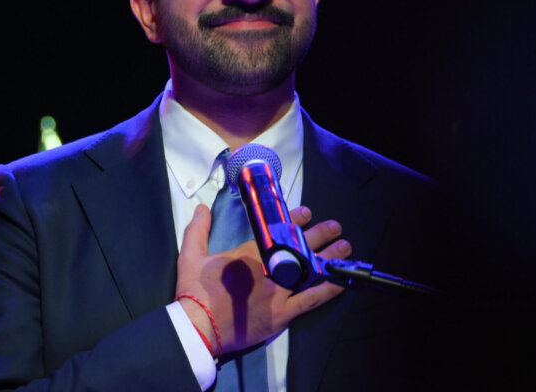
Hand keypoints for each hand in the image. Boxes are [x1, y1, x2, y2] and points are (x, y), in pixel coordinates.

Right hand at [175, 204, 350, 355]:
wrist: (198, 326)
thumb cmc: (195, 291)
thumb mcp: (190, 255)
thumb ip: (198, 229)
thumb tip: (202, 208)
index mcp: (248, 254)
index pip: (277, 232)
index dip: (294, 220)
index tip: (306, 212)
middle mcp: (268, 270)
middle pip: (299, 249)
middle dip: (318, 235)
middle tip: (334, 226)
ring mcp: (278, 293)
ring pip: (309, 271)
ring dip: (328, 258)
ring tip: (344, 247)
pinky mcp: (282, 315)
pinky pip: (310, 300)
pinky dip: (327, 290)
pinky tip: (340, 281)